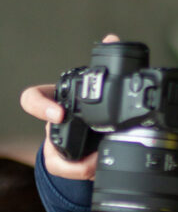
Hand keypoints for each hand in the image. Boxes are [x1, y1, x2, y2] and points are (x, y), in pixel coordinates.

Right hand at [19, 34, 119, 180]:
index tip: (59, 115)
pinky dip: (85, 172)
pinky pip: (70, 171)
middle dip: (59, 143)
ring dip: (78, 164)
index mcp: (56, 100)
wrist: (87, 128)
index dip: (41, 106)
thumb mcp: (93, 85)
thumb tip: (111, 39)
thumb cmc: (88, 104)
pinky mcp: (66, 163)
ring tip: (97, 163)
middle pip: (46, 135)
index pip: (33, 98)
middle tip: (82, 148)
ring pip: (57, 159)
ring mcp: (58, 144)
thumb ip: (101, 62)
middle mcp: (53, 122)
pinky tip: (99, 169)